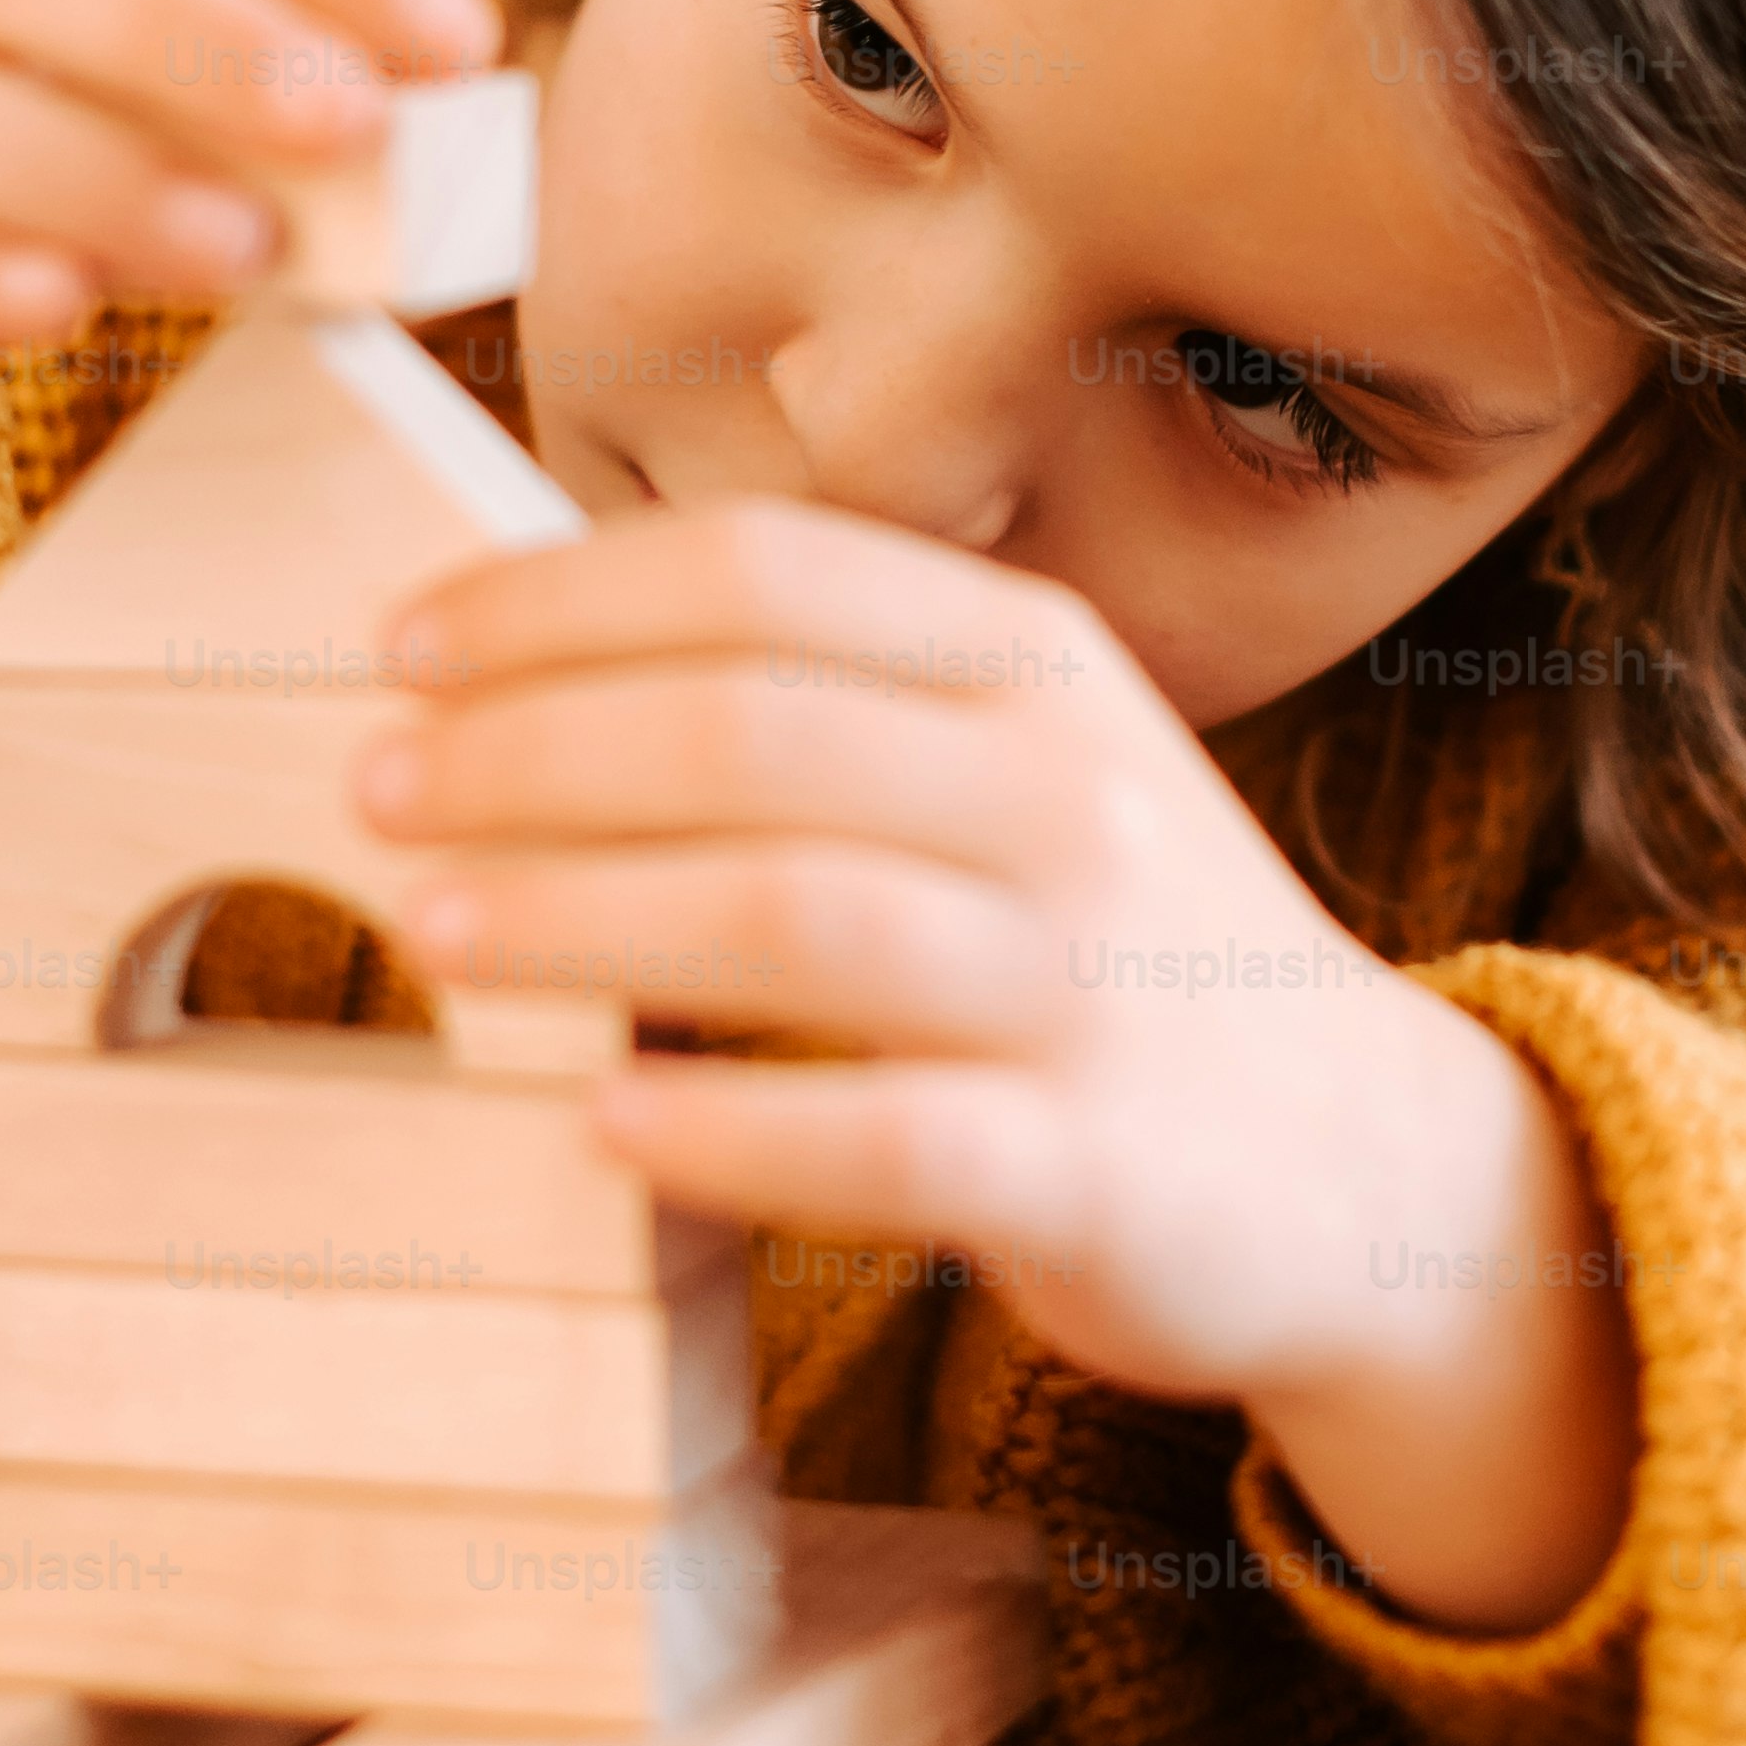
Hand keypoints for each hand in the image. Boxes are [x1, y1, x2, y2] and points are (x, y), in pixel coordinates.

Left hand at [358, 500, 1642, 1629]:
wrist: (1374, 1171)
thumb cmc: (1114, 960)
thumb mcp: (1017, 773)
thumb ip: (828, 713)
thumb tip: (517, 682)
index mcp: (1033, 663)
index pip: (765, 574)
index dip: (560, 597)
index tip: (397, 648)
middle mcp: (1069, 793)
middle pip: (753, 729)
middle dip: (531, 750)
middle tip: (371, 790)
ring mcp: (1094, 979)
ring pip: (799, 913)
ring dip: (586, 914)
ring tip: (430, 932)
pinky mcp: (1100, 1163)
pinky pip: (892, 1135)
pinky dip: (732, 1127)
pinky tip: (602, 1125)